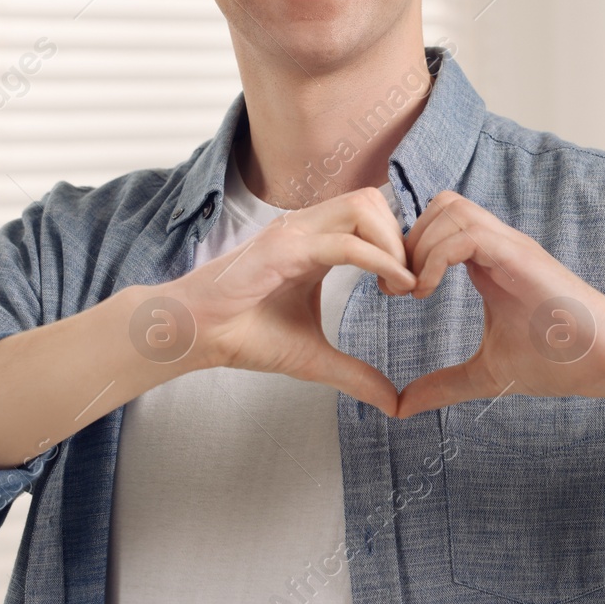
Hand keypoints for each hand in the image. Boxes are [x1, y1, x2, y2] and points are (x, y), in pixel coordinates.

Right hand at [158, 186, 416, 415]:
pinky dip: (379, 259)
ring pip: (364, 206)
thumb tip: (394, 404)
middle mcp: (307, 227)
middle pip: (373, 199)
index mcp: (315, 241)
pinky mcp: (284, 248)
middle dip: (402, 237)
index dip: (399, 243)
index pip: (371, 215)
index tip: (409, 286)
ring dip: (392, 243)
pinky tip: (393, 286)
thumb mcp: (313, 358)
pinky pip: (344, 242)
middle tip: (407, 285)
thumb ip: (355, 374)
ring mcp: (294, 232)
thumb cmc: (244, 337)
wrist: (196, 336)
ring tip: (398, 286)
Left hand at [395, 191, 604, 417]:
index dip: (408, 249)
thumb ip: (443, 385)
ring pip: (450, 208)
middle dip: (408, 240)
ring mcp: (510, 246)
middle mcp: (497, 245)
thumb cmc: (556, 361)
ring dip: (420, 245)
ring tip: (413, 291)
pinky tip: (428, 292)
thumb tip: (401, 408)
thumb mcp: (486, 374)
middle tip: (397, 289)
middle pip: (439, 204)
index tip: (394, 293)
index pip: (438, 223)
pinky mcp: (520, 256)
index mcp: (488, 263)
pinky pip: (466, 233)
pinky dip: (436, 257)